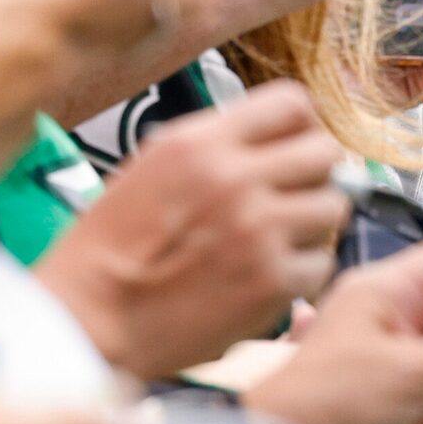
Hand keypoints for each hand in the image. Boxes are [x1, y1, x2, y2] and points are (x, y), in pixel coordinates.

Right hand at [0, 0, 163, 238]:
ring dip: (104, 42)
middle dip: (153, 4)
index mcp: (27, 8)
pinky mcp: (22, 142)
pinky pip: (47, 98)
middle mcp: (50, 54)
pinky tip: (11, 77)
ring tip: (95, 23)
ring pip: (92, 62)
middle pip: (130, 25)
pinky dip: (45, 82)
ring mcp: (42, 102)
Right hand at [37, 82, 348, 379]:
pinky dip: (302, 273)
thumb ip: (214, 149)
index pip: (291, 103)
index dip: (301, 126)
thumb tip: (273, 143)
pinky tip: (268, 278)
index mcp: (200, 143)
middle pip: (324, 152)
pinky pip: (321, 263)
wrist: (90, 320)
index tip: (296, 145)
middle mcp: (235, 178)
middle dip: (315, 174)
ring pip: (332, 207)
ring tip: (277, 241)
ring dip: (312, 225)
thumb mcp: (151, 168)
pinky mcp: (272, 281)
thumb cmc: (108, 253)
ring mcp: (259, 229)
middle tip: (295, 196)